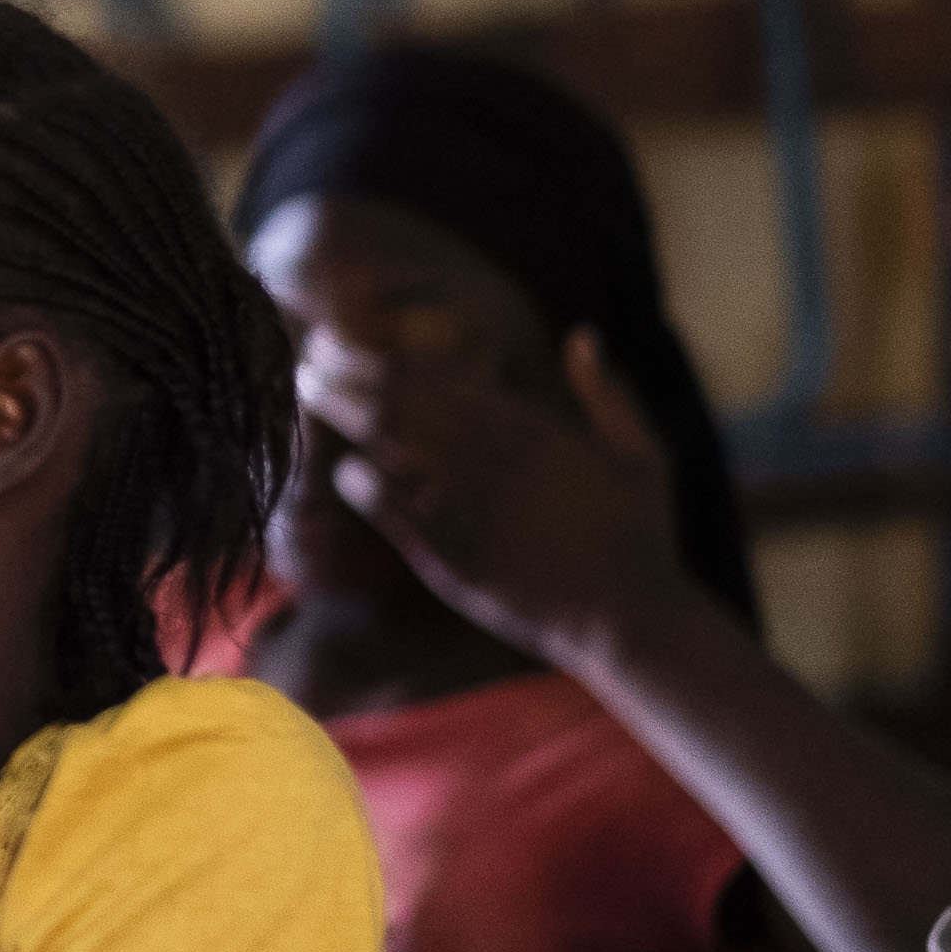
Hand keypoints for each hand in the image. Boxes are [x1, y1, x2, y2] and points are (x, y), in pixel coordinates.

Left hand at [313, 326, 684, 668]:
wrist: (629, 614)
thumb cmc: (638, 533)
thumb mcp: (641, 453)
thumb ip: (606, 393)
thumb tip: (581, 337)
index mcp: (528, 426)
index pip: (437, 374)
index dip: (383, 354)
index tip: (346, 342)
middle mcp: (490, 457)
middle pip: (400, 397)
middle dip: (348, 372)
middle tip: (310, 360)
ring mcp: (468, 505)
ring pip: (388, 441)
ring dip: (344, 412)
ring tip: (309, 395)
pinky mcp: (452, 555)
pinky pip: (392, 508)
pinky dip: (364, 483)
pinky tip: (346, 472)